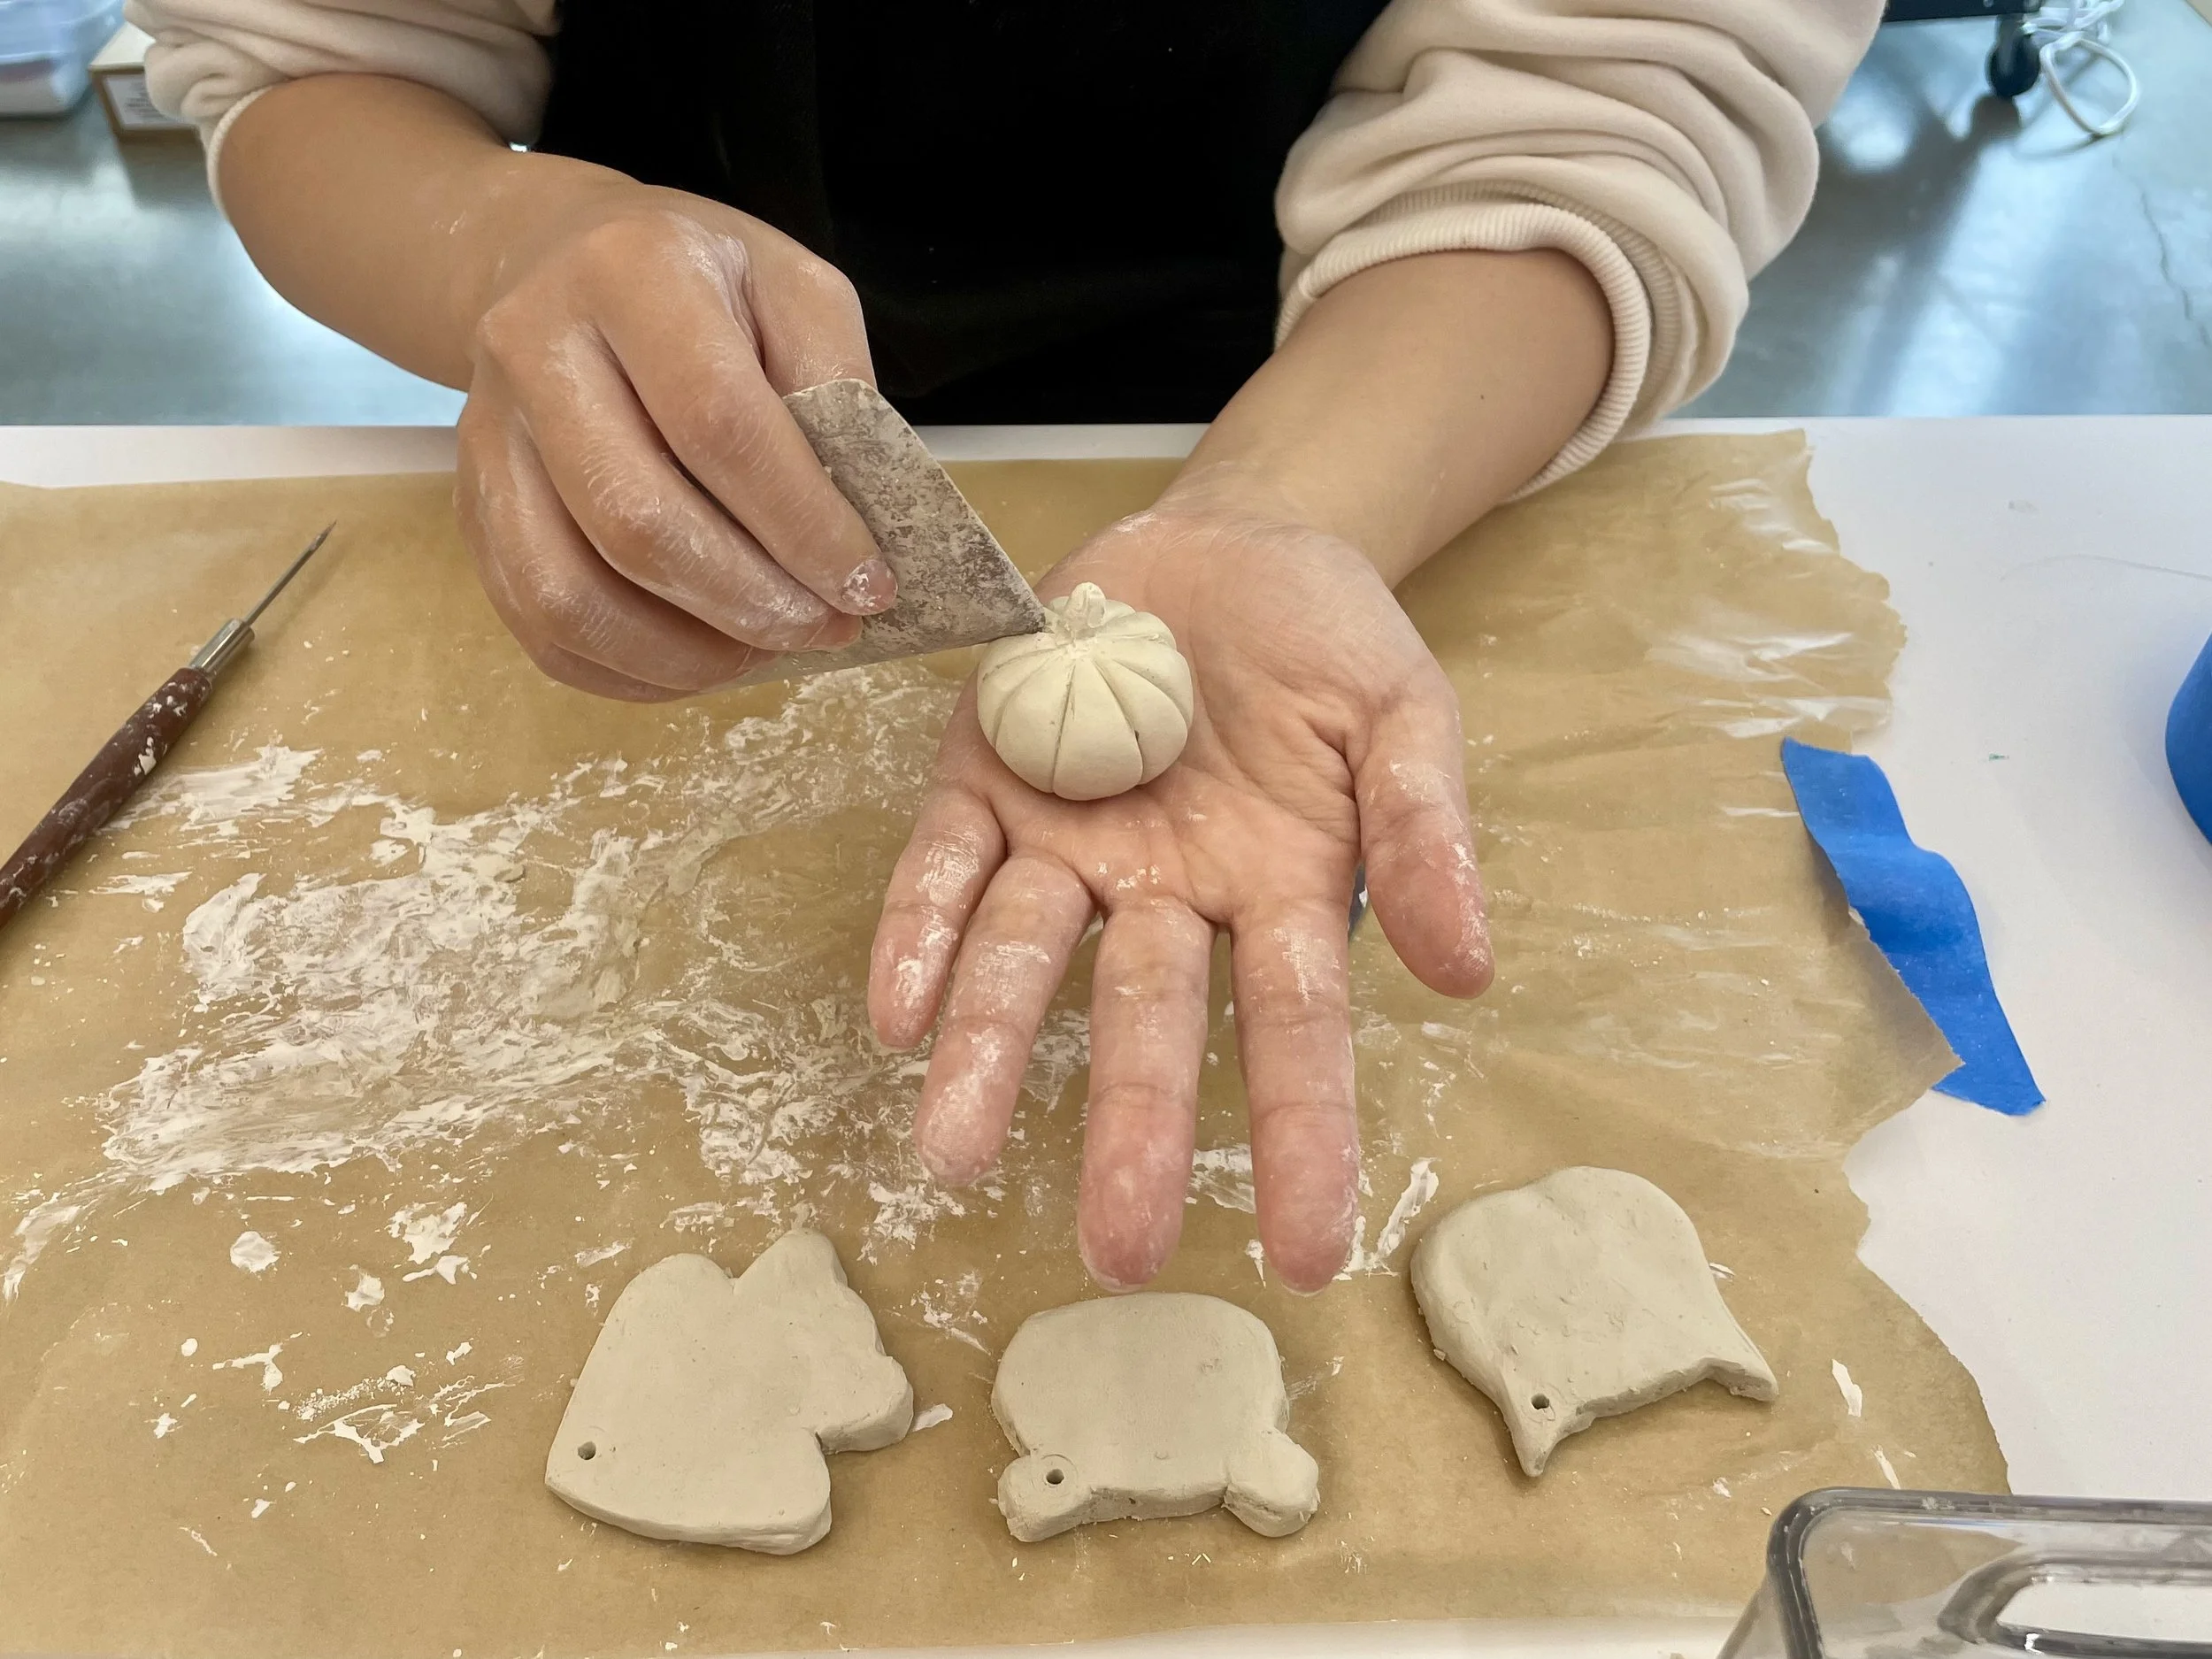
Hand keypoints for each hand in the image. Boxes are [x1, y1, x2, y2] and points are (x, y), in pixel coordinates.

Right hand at [454, 188, 893, 699]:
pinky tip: (700, 660)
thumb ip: (837, 385)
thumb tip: (863, 521)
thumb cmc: (702, 285)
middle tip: (826, 627)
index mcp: (632, 273)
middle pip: (636, 519)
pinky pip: (539, 627)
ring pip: (570, 592)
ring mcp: (488, 435)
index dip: (803, 523)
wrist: (556, 259)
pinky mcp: (470, 507)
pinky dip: (628, 671)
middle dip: (749, 601)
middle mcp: (535, 347)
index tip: (869, 584)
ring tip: (764, 650)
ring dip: (685, 654)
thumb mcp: (794, 288)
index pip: (719, 424)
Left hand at [868, 493, 1493, 1292]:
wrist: (1232, 542)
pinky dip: (917, 930)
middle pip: (1148, 1020)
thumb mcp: (1404, 716)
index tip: (1309, 1258)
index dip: (1303, 1141)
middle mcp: (1165, 894)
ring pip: (1024, 960)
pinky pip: (942, 865)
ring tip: (952, 1154)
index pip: (1294, 1033)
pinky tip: (894, 1010)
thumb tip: (1465, 970)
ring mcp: (1068, 844)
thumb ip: (1423, 831)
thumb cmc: (1330, 643)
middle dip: (1135, 1129)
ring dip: (990, 1052)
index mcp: (1278, 892)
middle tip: (1118, 1252)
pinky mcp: (983, 782)